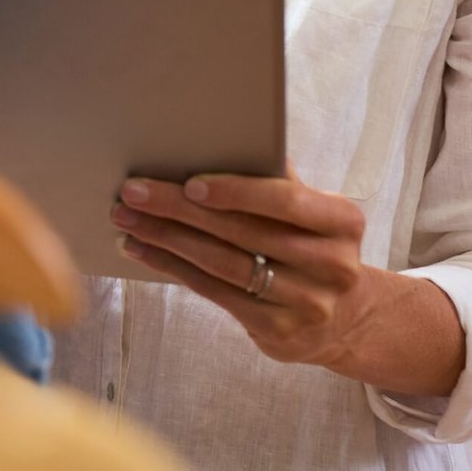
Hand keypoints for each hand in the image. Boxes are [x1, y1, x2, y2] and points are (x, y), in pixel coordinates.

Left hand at [109, 167, 380, 373]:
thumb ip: (277, 180)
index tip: (189, 183)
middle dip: (179, 210)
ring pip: (222, 265)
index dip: (236, 192)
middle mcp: (332, 266)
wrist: (345, 317)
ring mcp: (307, 304)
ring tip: (127, 219)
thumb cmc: (311, 244)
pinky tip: (143, 250)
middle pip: (242, 233)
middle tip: (133, 192)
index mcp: (342, 222)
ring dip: (166, 239)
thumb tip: (220, 139)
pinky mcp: (279, 332)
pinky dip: (173, 267)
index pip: (285, 201)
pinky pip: (214, 293)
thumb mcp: (313, 211)